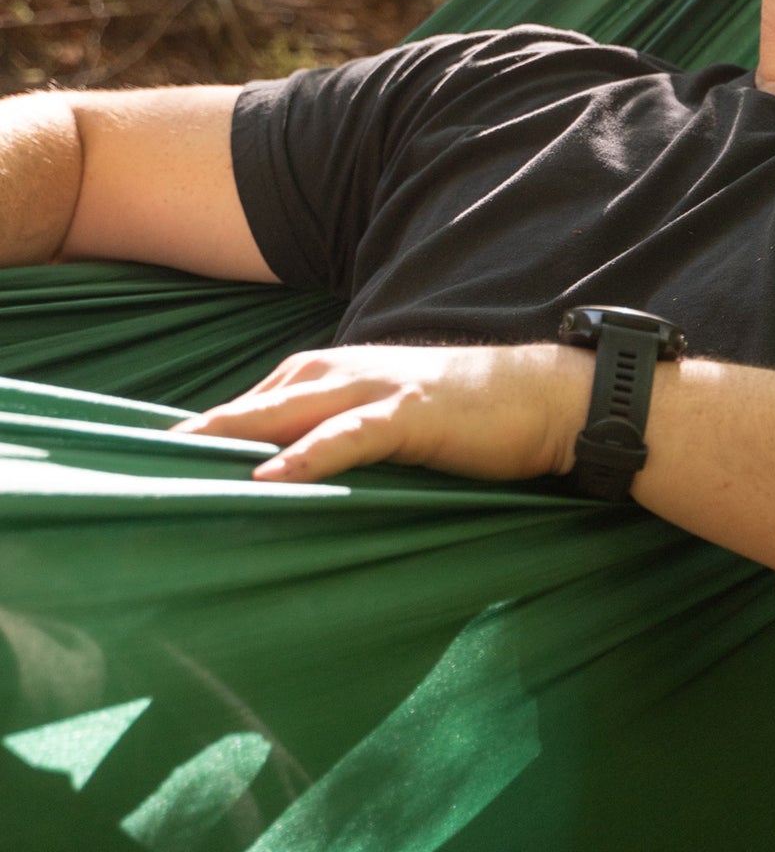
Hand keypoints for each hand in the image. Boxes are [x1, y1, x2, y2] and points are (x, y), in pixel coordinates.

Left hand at [173, 342, 594, 486]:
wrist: (547, 399)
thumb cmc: (473, 419)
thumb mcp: (397, 422)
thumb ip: (349, 438)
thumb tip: (298, 478)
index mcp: (344, 376)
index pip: (263, 398)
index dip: (217, 424)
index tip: (166, 453)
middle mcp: (351, 372)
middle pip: (261, 399)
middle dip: (207, 426)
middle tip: (150, 456)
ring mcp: (381, 389)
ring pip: (294, 408)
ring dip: (240, 431)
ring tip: (189, 457)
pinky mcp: (414, 414)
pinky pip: (351, 435)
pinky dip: (311, 454)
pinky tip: (274, 475)